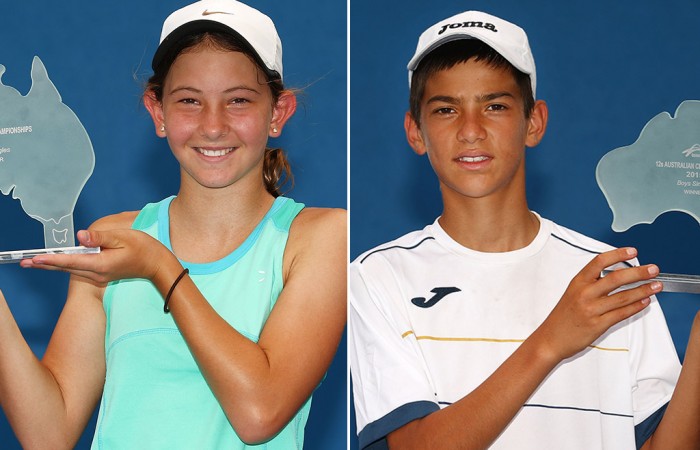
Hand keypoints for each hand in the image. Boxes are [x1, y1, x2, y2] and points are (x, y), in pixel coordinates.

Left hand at [20, 229, 171, 284]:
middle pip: (66, 268)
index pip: (72, 261)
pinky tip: (55, 264)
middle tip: (23, 262)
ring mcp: (99, 275)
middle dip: (45, 265)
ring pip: (70, 270)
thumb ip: (101, 237)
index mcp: (101, 264)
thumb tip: (81, 236)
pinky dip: (64, 267)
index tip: (35, 258)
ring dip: (51, 266)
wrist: (157, 265)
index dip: (52, 259)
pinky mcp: (101, 274)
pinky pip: (78, 270)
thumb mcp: (124, 238)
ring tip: (33, 263)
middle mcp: (97, 272)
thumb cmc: (144, 248)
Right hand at [533, 247, 661, 361]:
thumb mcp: (572, 293)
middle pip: (616, 278)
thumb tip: (618, 274)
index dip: (617, 255)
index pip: (599, 262)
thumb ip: (592, 284)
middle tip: (653, 269)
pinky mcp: (598, 325)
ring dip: (643, 290)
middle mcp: (584, 293)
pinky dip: (636, 306)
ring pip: (623, 297)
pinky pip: (622, 313)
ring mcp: (591, 309)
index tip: (632, 251)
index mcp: (577, 282)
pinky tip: (644, 302)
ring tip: (656, 286)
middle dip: (639, 272)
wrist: (550, 339)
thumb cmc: (562, 317)